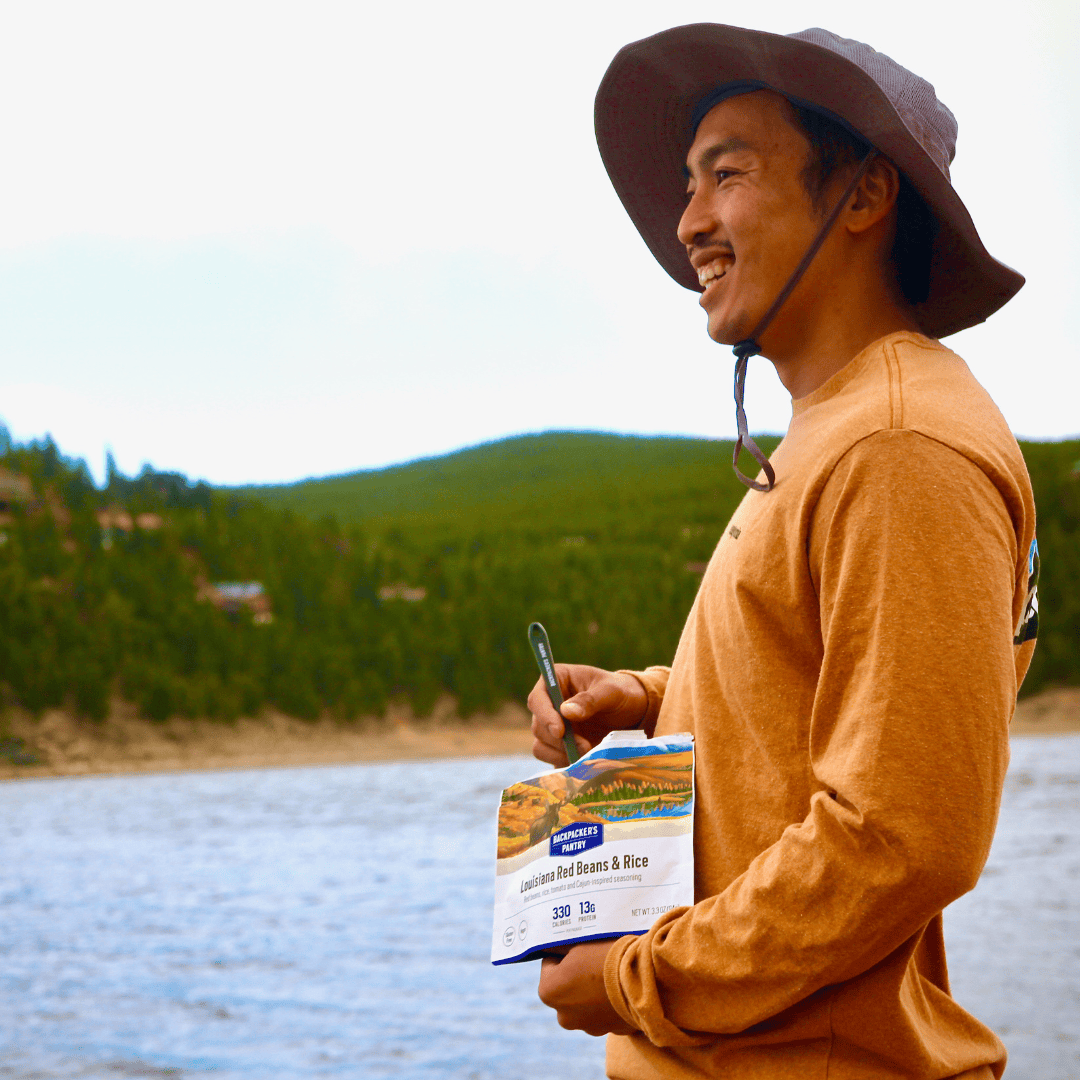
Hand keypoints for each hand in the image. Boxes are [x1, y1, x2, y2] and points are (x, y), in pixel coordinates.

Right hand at [527, 664, 648, 766]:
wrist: (633, 713)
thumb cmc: (621, 693)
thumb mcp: (611, 692)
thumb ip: (590, 700)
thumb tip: (566, 711)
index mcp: (558, 680)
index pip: (537, 698)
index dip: (544, 715)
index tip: (559, 731)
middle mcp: (550, 703)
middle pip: (538, 726)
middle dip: (559, 740)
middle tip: (584, 747)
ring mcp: (553, 726)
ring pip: (541, 745)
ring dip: (560, 753)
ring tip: (586, 754)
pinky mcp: (559, 745)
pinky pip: (552, 758)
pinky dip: (564, 762)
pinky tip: (582, 762)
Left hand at [538, 941, 635, 1035]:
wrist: (645, 977)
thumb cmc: (606, 956)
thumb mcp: (578, 944)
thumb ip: (560, 947)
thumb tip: (550, 944)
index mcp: (549, 992)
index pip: (549, 965)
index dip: (565, 954)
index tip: (580, 949)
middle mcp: (564, 1016)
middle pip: (566, 987)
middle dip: (576, 975)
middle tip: (595, 960)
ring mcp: (588, 1027)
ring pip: (585, 1001)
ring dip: (593, 990)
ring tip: (611, 974)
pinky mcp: (610, 1031)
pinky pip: (605, 1012)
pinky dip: (609, 1002)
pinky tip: (621, 988)